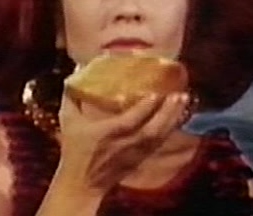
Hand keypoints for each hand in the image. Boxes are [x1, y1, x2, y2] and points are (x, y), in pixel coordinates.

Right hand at [53, 91, 190, 193]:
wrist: (82, 183)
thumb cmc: (74, 149)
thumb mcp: (68, 120)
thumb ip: (71, 95)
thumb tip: (78, 68)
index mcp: (107, 133)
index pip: (130, 121)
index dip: (144, 108)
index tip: (156, 93)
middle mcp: (125, 144)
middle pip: (152, 129)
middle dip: (167, 112)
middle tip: (180, 93)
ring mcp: (136, 152)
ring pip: (160, 136)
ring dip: (173, 118)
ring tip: (184, 99)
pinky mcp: (142, 158)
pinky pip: (160, 142)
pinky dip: (171, 127)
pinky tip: (179, 114)